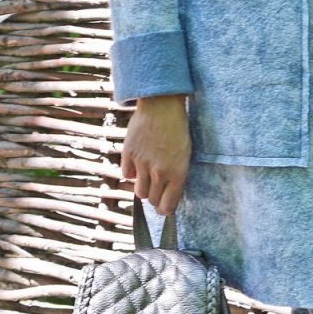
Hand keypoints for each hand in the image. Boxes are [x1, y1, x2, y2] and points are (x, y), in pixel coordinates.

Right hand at [120, 94, 190, 215]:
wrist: (162, 105)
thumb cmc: (178, 128)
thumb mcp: (186, 153)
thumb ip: (177, 175)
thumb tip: (169, 193)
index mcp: (178, 172)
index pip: (167, 206)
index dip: (165, 209)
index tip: (165, 206)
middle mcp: (159, 172)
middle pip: (152, 200)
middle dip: (156, 197)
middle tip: (158, 188)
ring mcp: (142, 164)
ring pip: (139, 192)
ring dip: (143, 186)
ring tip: (148, 176)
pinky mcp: (128, 155)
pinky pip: (126, 175)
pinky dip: (131, 172)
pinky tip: (139, 161)